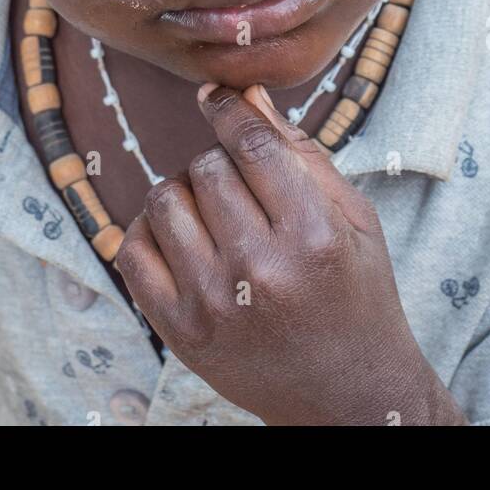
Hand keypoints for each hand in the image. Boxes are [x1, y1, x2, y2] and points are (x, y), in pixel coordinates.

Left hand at [114, 81, 467, 425]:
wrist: (348, 395)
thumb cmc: (356, 293)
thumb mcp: (353, 217)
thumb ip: (300, 152)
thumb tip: (246, 94)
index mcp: (312, 235)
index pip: (251, 144)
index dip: (229, 109)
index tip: (218, 96)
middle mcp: (259, 270)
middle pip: (206, 166)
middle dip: (219, 160)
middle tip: (240, 182)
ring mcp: (213, 305)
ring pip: (165, 199)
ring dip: (185, 191)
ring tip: (213, 210)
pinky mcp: (180, 333)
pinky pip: (132, 250)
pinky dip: (149, 230)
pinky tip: (181, 236)